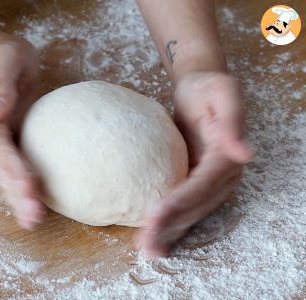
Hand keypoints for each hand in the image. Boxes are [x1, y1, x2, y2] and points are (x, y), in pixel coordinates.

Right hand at [0, 39, 45, 228]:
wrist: (2, 64)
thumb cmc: (5, 60)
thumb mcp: (4, 62)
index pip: (0, 148)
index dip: (12, 168)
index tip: (28, 187)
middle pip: (2, 170)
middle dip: (17, 195)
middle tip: (33, 217)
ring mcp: (5, 144)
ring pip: (8, 177)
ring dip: (20, 200)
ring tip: (34, 221)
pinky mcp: (18, 146)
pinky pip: (21, 170)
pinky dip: (28, 190)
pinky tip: (40, 206)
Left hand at [137, 71, 252, 257]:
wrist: (198, 89)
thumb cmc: (208, 87)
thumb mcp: (223, 93)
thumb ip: (232, 122)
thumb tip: (244, 154)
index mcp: (227, 158)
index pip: (203, 185)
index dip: (182, 202)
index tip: (157, 214)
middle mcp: (222, 176)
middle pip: (196, 206)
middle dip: (171, 226)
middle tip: (147, 244)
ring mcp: (209, 182)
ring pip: (189, 212)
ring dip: (169, 232)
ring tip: (147, 250)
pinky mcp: (195, 181)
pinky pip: (183, 206)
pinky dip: (169, 222)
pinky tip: (153, 236)